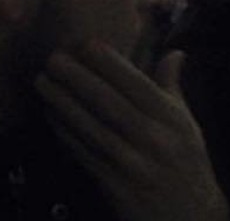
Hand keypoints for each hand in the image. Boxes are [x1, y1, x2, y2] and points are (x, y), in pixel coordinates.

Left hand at [35, 42, 229, 220]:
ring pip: (92, 128)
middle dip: (78, 78)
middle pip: (109, 103)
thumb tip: (175, 52)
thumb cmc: (187, 164)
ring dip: (63, 103)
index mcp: (170, 119)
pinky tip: (50, 115)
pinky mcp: (116, 187)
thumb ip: (172, 87)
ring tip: (42, 81)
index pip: (136, 84)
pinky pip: (86, 155)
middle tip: (52, 57)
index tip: (84, 42)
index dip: (109, 62)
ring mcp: (133, 165)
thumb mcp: (187, 124)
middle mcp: (153, 139)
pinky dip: (66, 134)